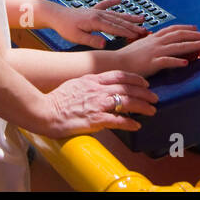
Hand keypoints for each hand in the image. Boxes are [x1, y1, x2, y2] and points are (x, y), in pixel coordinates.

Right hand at [38, 70, 157, 136]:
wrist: (44, 111)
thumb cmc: (56, 100)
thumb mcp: (74, 85)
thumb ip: (89, 85)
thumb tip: (98, 87)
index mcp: (92, 80)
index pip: (119, 75)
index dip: (134, 78)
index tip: (144, 82)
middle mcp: (97, 89)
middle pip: (126, 87)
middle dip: (144, 93)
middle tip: (154, 97)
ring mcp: (97, 104)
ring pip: (126, 101)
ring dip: (142, 106)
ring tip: (152, 110)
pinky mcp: (95, 119)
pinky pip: (117, 120)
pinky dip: (129, 122)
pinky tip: (137, 125)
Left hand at [48, 0, 147, 47]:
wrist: (55, 15)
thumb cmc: (65, 27)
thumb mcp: (76, 37)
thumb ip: (91, 40)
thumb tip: (105, 43)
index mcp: (96, 22)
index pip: (116, 28)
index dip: (128, 32)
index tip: (140, 35)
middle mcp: (98, 14)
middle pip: (119, 21)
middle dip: (134, 26)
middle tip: (146, 30)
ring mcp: (96, 11)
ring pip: (116, 14)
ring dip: (129, 16)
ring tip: (142, 18)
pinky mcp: (92, 10)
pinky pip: (105, 5)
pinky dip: (113, 2)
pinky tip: (119, 0)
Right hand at [115, 25, 199, 75]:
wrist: (116, 62)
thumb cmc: (127, 56)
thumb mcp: (141, 45)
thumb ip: (151, 43)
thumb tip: (158, 42)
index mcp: (154, 38)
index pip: (173, 29)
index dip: (185, 28)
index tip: (195, 28)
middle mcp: (156, 42)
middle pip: (179, 35)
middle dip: (194, 35)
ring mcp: (155, 52)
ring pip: (177, 46)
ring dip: (192, 45)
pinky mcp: (152, 63)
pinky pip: (167, 61)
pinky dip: (177, 61)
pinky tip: (186, 63)